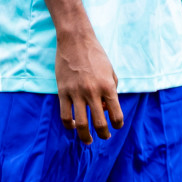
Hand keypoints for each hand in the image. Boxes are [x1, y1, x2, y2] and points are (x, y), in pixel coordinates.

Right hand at [55, 28, 122, 143]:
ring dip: (86, 137)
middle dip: (104, 134)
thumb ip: (111, 90)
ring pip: (81, 124)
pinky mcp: (63, 91)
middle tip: (104, 136)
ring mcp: (76, 93)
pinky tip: (73, 126)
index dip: (118, 124)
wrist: (75, 40)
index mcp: (108, 87)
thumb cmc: (95, 55)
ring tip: (88, 141)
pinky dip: (69, 126)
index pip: (116, 115)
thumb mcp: (110, 71)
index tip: (116, 126)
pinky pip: (65, 115)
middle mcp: (93, 92)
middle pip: (100, 124)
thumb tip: (106, 109)